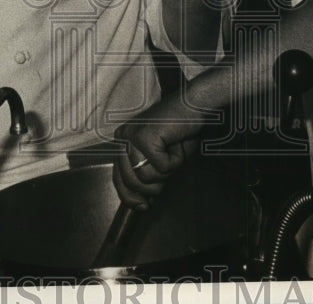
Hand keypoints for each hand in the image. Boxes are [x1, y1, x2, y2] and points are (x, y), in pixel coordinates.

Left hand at [111, 95, 207, 209]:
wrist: (194, 105)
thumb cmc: (181, 130)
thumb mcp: (160, 158)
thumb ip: (148, 176)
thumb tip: (141, 203)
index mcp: (123, 141)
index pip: (118, 177)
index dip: (129, 196)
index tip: (142, 206)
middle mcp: (123, 137)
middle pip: (130, 180)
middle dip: (152, 185)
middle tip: (168, 170)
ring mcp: (132, 136)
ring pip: (145, 176)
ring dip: (166, 171)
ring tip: (173, 151)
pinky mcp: (144, 137)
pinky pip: (161, 168)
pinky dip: (174, 162)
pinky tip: (176, 145)